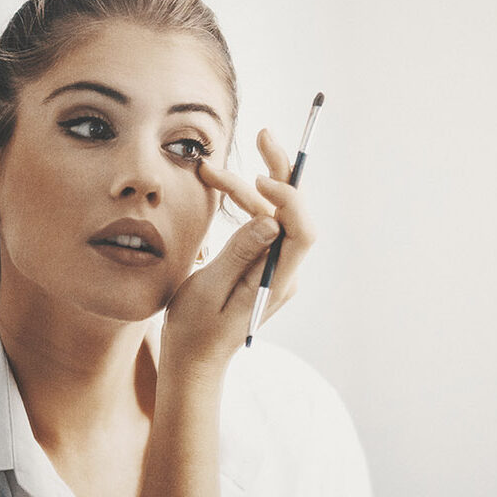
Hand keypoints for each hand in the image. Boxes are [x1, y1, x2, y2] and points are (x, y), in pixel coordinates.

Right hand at [162, 129, 314, 367]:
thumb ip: (239, 255)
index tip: (259, 180)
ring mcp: (274, 268)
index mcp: (276, 282)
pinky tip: (223, 187)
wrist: (194, 361)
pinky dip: (243, 203)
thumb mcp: (208, 292)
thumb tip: (270, 220)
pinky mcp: (261, 264)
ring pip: (272, 215)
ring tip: (210, 169)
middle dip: (279, 172)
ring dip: (246, 188)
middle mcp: (283, 272)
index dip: (289, 199)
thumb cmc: (195, 333)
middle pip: (293, 214)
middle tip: (264, 134)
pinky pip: (260, 226)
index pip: (301, 232)